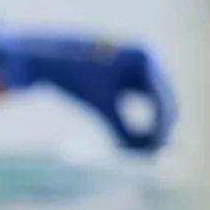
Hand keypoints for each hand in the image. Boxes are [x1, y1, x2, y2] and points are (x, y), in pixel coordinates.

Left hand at [0, 34, 175, 151]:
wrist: (44, 56)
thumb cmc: (72, 79)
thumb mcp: (100, 105)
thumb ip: (123, 129)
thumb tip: (147, 154)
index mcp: (144, 58)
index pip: (163, 101)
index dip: (161, 130)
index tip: (154, 153)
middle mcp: (148, 55)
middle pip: (164, 99)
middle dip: (160, 128)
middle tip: (153, 154)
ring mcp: (141, 60)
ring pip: (155, 99)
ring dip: (153, 123)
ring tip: (144, 148)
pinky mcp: (132, 67)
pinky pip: (144, 95)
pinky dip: (142, 114)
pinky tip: (135, 135)